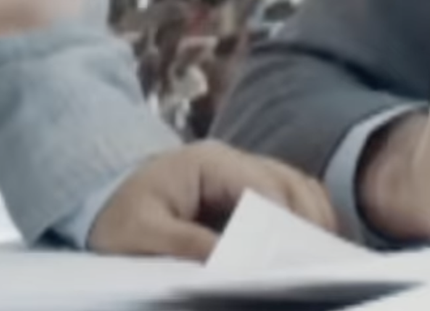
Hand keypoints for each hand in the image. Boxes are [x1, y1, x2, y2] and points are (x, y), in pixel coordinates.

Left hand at [86, 141, 336, 260]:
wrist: (103, 204)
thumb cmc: (118, 218)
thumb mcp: (142, 235)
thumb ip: (187, 245)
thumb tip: (233, 263)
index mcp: (208, 162)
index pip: (264, 188)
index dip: (286, 225)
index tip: (299, 261)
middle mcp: (233, 162)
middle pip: (291, 186)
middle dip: (309, 225)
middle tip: (323, 266)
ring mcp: (244, 174)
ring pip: (298, 190)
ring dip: (314, 223)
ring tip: (326, 263)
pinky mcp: (247, 192)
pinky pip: (290, 201)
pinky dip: (306, 222)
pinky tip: (313, 253)